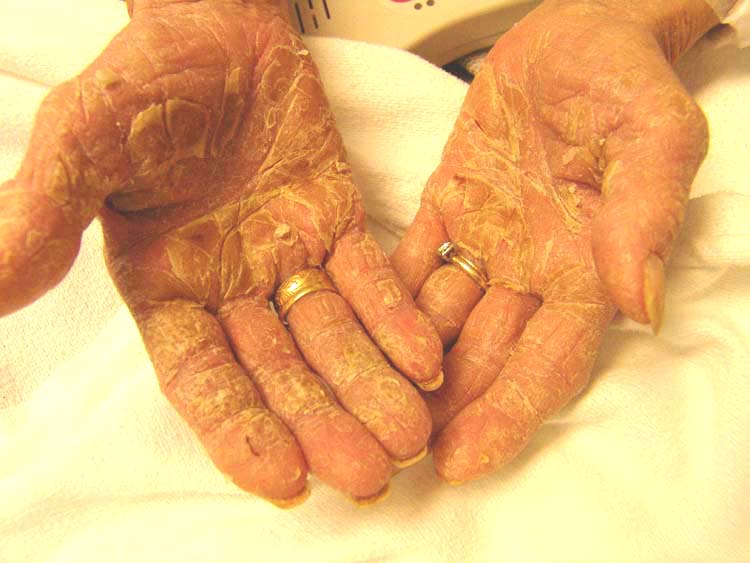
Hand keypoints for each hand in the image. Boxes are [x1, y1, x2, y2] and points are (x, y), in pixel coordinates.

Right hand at [0, 0, 441, 504]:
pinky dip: (397, 318)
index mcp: (166, 287)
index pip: (202, 376)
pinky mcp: (336, 225)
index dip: (238, 429)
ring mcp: (288, 259)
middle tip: (368, 476)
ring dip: (371, 387)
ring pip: (333, 338)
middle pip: (280, 372)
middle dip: (322, 424)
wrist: (213, 26)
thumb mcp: (82, 144)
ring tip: (410, 437)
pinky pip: (371, 280)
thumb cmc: (143, 79)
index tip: (281, 481)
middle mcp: (231, 288)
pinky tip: (427, 360)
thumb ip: (44, 217)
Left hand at [392, 0, 716, 482]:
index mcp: (587, 265)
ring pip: (442, 319)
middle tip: (395, 455)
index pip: (549, 359)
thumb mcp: (652, 135)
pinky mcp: (450, 206)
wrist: (579, 32)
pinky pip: (413, 261)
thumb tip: (642, 302)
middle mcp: (534, 266)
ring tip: (361, 406)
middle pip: (487, 354)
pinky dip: (385, 299)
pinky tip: (350, 332)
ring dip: (406, 365)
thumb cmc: (623, 75)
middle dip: (447, 409)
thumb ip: (644, 215)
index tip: (466, 460)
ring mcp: (487, 240)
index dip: (510, 412)